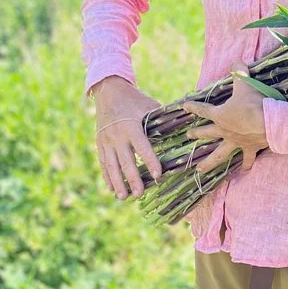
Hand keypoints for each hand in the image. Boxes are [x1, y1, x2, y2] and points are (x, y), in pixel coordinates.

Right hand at [93, 76, 162, 200]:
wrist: (108, 91)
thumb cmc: (134, 99)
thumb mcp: (149, 105)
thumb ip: (162, 118)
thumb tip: (187, 123)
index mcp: (131, 126)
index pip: (142, 147)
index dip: (150, 161)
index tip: (157, 175)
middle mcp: (117, 135)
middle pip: (125, 161)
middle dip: (132, 179)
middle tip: (140, 194)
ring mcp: (106, 140)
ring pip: (111, 165)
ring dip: (117, 182)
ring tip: (123, 197)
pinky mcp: (100, 143)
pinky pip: (103, 162)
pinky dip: (107, 176)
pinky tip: (112, 189)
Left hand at [185, 64, 268, 175]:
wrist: (268, 122)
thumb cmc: (254, 102)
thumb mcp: (245, 83)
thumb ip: (239, 70)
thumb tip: (237, 59)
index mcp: (220, 115)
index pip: (203, 110)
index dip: (193, 107)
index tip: (183, 106)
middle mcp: (225, 131)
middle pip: (207, 134)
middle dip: (197, 134)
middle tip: (188, 136)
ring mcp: (236, 142)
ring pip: (219, 154)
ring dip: (209, 163)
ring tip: (200, 170)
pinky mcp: (249, 148)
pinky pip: (247, 159)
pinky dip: (247, 165)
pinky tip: (245, 171)